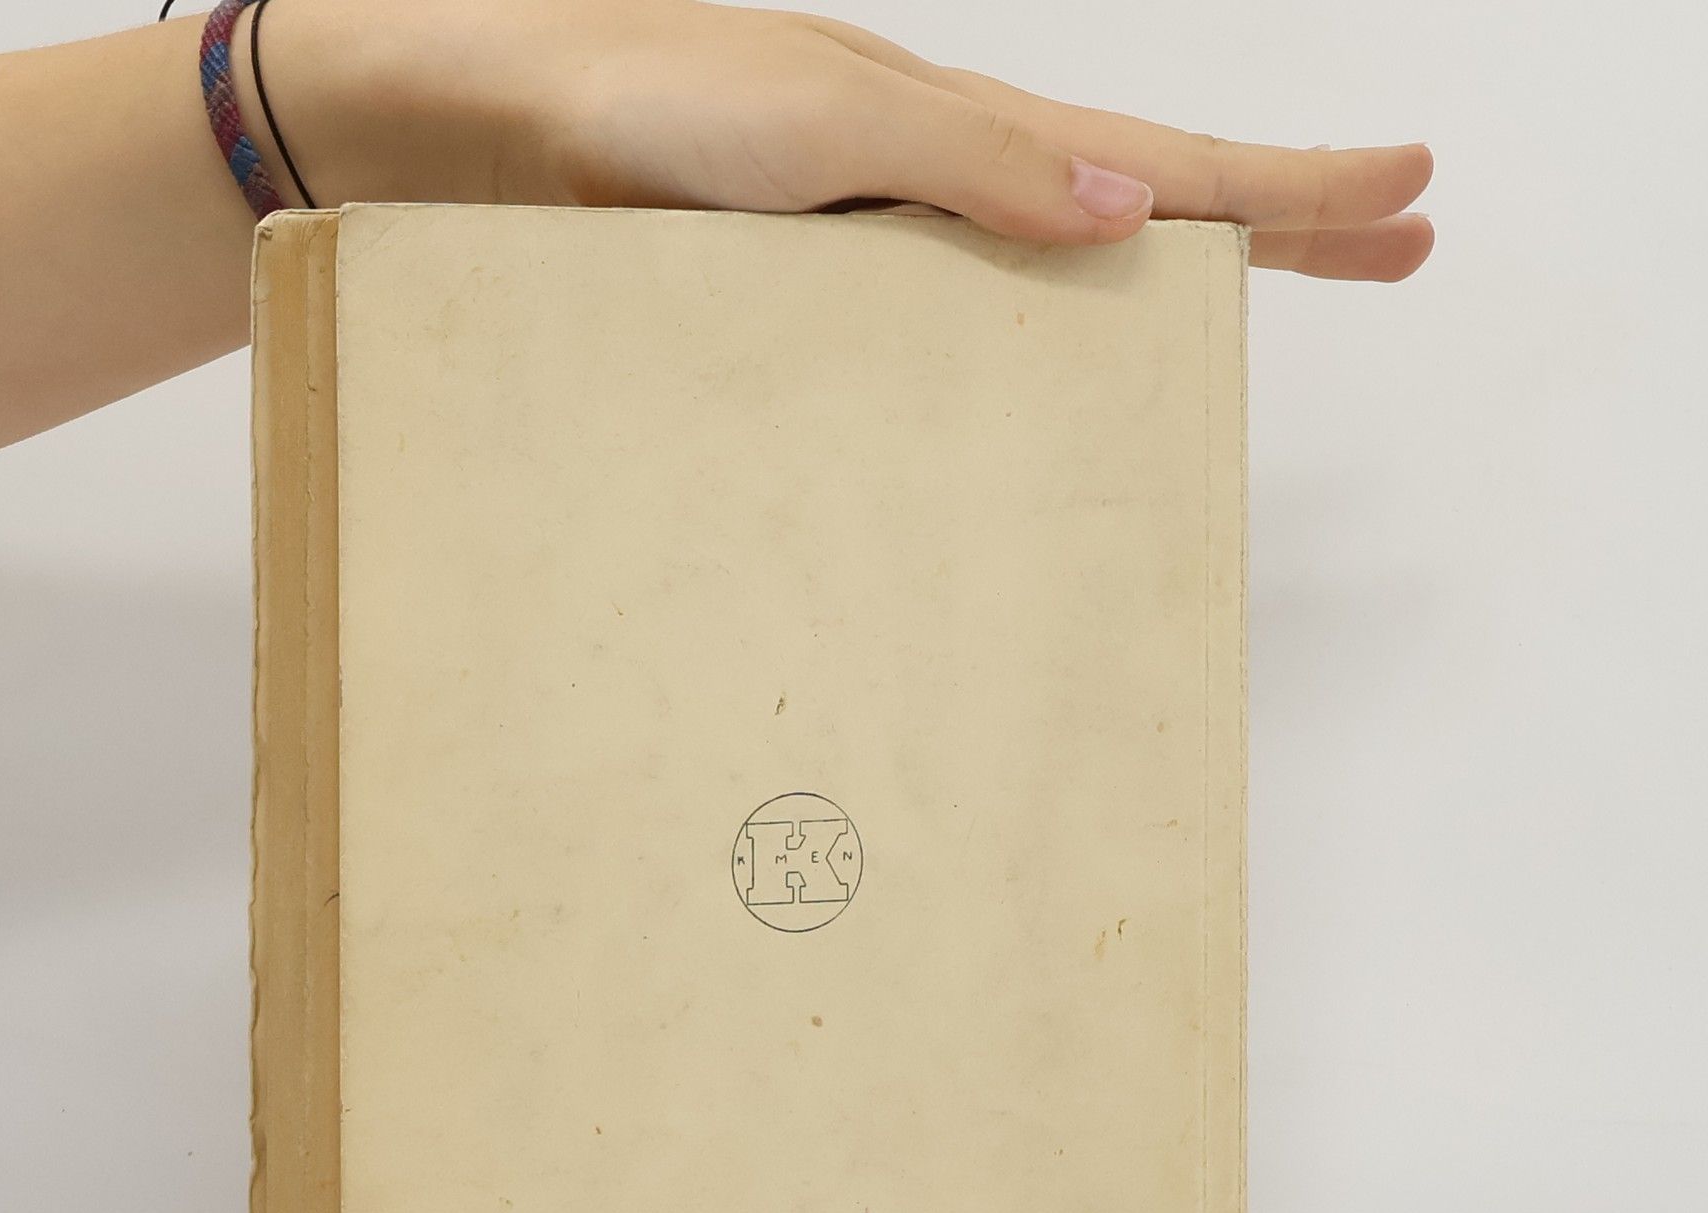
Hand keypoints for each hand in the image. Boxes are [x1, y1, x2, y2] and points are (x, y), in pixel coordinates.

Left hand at [261, 0, 1432, 279]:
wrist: (481, 137)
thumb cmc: (637, 106)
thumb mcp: (821, 124)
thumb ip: (966, 166)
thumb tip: (1123, 211)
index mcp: (959, 136)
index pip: (1160, 163)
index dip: (1288, 184)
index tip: (1410, 192)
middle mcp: (932, 197)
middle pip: (1129, 220)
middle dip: (1263, 237)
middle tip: (1388, 255)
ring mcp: (870, 259)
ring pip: (1036, 294)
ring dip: (1134, 321)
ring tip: (1215, 369)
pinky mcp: (797, 315)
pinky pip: (927, 355)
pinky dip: (998, 380)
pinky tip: (1018, 426)